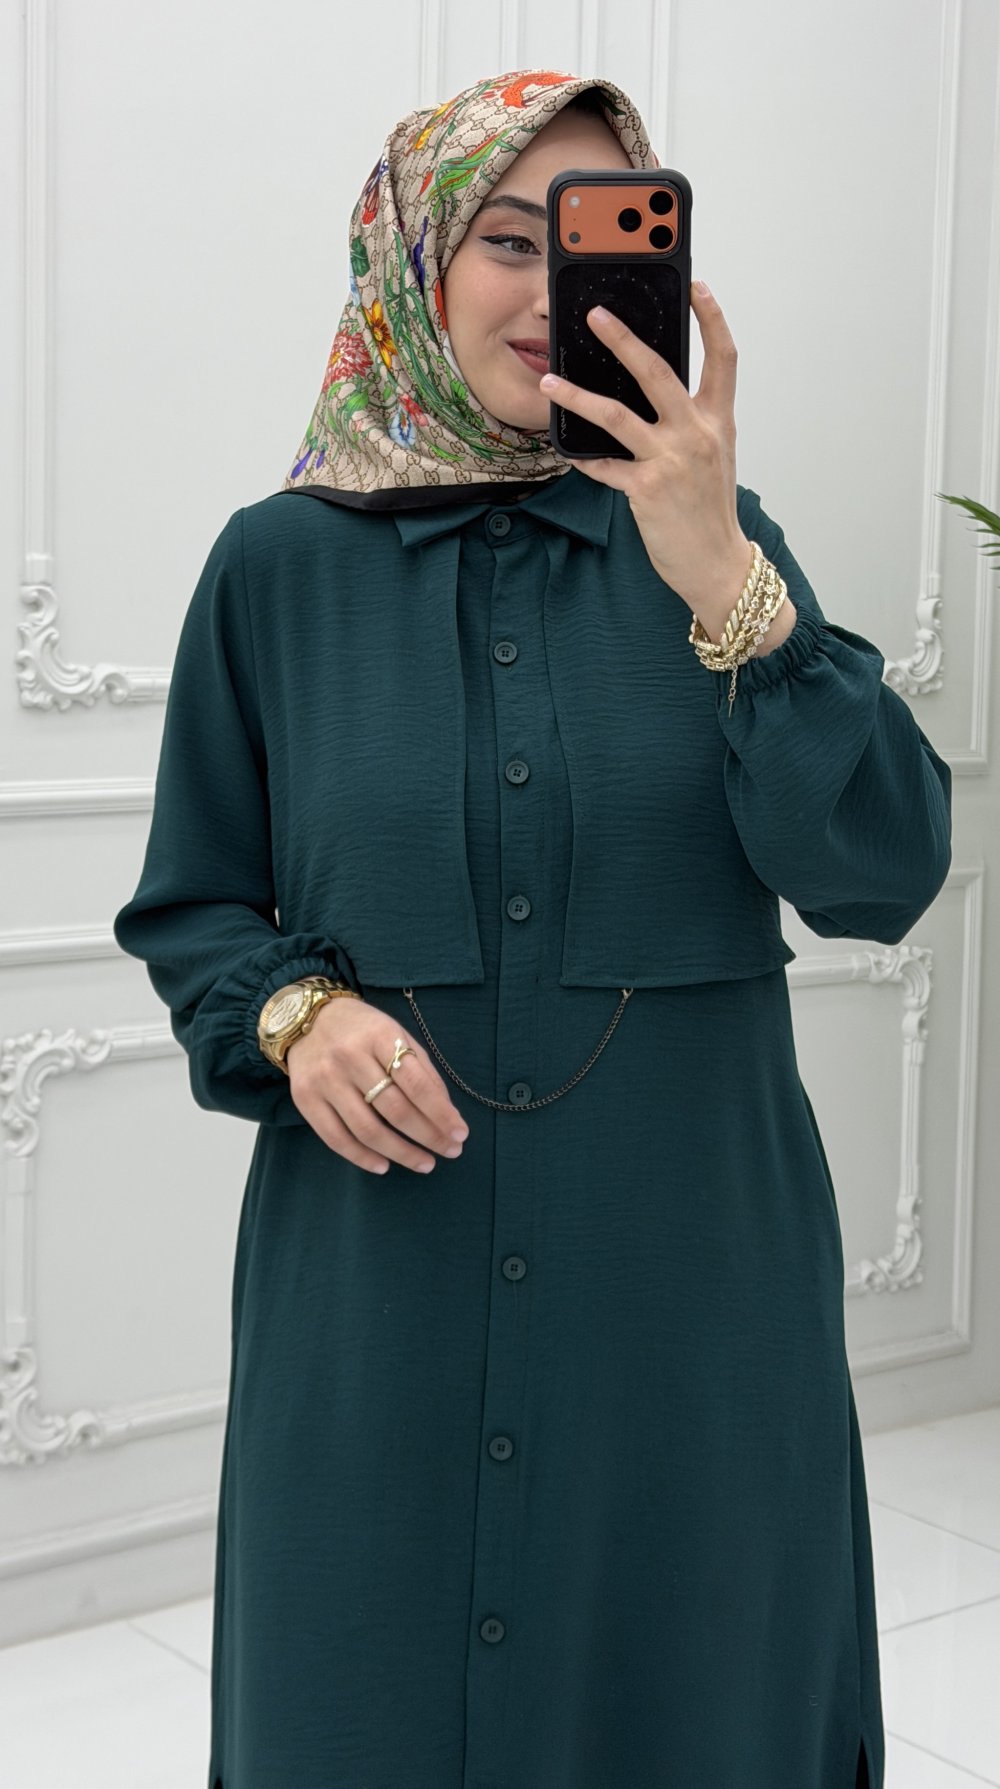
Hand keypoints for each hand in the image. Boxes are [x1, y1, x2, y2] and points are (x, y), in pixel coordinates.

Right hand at [286, 996, 468, 1175]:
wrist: (306, 1019)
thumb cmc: (362, 1030)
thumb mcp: (397, 1035)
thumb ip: (421, 1070)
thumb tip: (446, 1113)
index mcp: (380, 1036)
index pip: (416, 1083)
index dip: (441, 1113)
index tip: (460, 1133)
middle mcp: (350, 1058)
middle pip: (395, 1109)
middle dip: (428, 1136)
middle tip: (450, 1151)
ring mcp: (325, 1080)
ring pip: (367, 1130)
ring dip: (401, 1153)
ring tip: (424, 1163)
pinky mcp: (305, 1099)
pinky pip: (335, 1138)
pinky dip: (362, 1157)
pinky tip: (384, 1165)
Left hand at [539, 282, 752, 625]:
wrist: (717, 564)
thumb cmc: (710, 511)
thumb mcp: (713, 457)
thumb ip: (691, 423)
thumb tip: (656, 394)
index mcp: (718, 421)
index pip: (723, 357)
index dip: (712, 318)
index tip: (696, 286)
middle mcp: (696, 434)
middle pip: (657, 372)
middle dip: (623, 338)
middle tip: (595, 314)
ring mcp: (670, 460)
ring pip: (616, 415)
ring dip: (577, 395)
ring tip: (549, 381)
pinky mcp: (646, 489)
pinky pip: (604, 466)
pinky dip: (582, 458)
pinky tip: (564, 449)